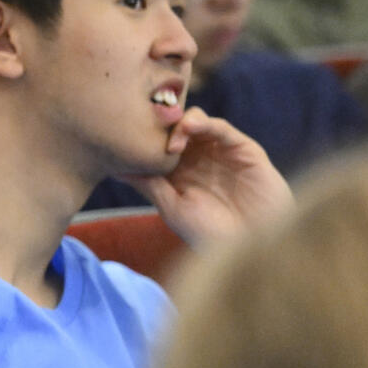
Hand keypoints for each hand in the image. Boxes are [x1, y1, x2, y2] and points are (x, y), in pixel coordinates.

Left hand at [123, 107, 291, 246]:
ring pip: (194, 121)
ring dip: (177, 124)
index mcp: (178, 170)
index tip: (120, 138)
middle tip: (145, 132)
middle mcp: (198, 157)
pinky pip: (219, 127)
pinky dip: (201, 124)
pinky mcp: (243, 148)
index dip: (140, 136)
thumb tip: (113, 167)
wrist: (254, 245)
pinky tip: (187, 132)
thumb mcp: (171, 208)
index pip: (155, 142)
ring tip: (170, 145)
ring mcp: (220, 151)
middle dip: (157, 124)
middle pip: (172, 127)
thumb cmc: (211, 234)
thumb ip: (147, 183)